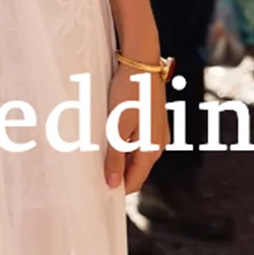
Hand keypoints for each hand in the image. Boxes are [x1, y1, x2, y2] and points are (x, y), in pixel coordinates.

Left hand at [103, 62, 168, 192]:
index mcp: (152, 150)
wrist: (142, 61)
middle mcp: (159, 144)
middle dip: (117, 173)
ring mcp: (158, 132)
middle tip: (94, 174)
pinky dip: (125, 144)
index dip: (117, 189)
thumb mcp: (117, 125)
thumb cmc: (130, 92)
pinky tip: (111, 137)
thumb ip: (115, 156)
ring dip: (120, 157)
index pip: (134, 181)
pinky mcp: (153, 121)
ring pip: (137, 155)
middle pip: (136, 169)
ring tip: (99, 155)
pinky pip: (139, 141)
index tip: (98, 192)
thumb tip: (112, 184)